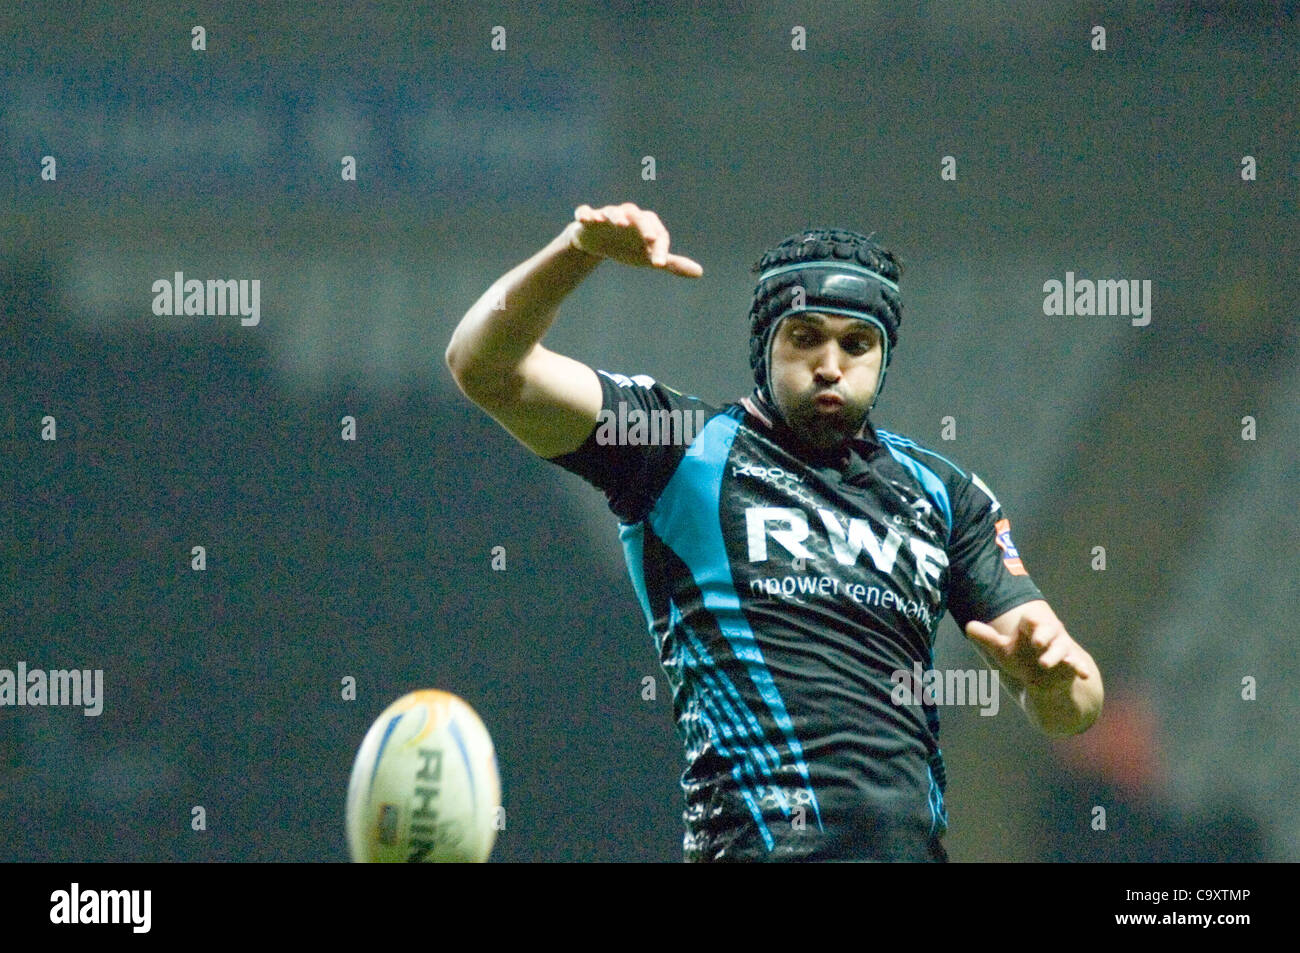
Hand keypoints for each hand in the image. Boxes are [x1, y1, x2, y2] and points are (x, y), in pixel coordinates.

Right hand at [569, 203, 703, 276]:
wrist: (599, 240)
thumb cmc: (628, 247)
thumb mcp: (649, 257)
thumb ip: (672, 263)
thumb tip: (700, 273)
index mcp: (646, 225)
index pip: (658, 235)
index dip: (660, 249)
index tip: (658, 265)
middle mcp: (628, 216)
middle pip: (638, 217)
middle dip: (644, 226)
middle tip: (649, 238)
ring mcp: (607, 216)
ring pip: (613, 212)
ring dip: (616, 216)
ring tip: (619, 224)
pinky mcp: (588, 219)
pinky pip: (585, 212)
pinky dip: (585, 213)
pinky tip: (585, 218)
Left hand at [965, 615, 1089, 691]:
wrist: (1044, 679)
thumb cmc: (1022, 659)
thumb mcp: (1003, 650)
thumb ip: (987, 638)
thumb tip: (968, 626)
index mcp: (1032, 628)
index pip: (1031, 620)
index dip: (1031, 622)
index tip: (1029, 623)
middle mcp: (1049, 635)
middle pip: (1048, 630)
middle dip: (1044, 634)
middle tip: (1038, 641)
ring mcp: (1062, 649)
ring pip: (1061, 649)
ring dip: (1055, 655)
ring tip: (1045, 663)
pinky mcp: (1072, 665)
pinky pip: (1077, 665)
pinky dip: (1080, 668)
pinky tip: (1084, 674)